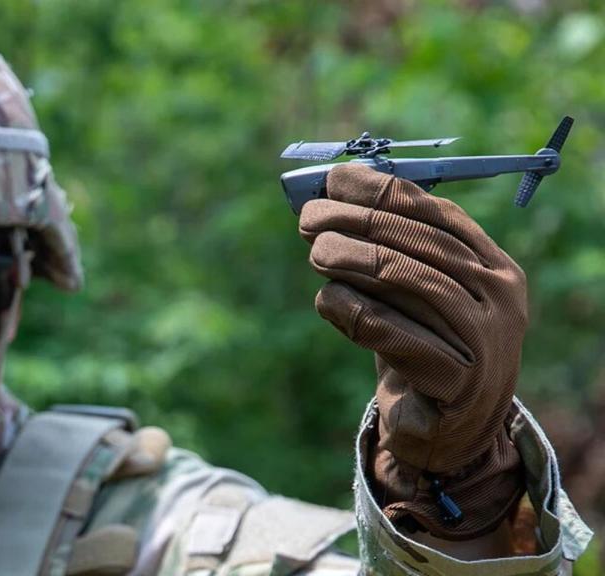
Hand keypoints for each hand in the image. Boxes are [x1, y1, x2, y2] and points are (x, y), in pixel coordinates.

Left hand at [299, 163, 526, 539]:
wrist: (446, 430)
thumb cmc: (421, 344)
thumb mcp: (412, 294)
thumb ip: (387, 249)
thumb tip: (329, 195)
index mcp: (492, 265)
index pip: (436, 213)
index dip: (382, 191)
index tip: (333, 181)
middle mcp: (497, 298)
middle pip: (417, 242)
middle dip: (356, 221)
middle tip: (308, 219)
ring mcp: (483, 341)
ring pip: (407, 281)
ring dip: (352, 259)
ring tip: (315, 253)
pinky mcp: (456, 383)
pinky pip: (395, 335)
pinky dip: (354, 311)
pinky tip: (326, 301)